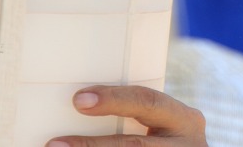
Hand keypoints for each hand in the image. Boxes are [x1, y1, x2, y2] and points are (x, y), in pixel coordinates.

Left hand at [46, 85, 207, 146]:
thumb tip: (81, 106)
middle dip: (91, 146)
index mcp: (185, 120)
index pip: (148, 102)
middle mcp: (187, 145)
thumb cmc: (166, 142)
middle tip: (55, 144)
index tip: (79, 100)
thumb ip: (139, 118)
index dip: (114, 100)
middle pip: (134, 145)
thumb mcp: (165, 126)